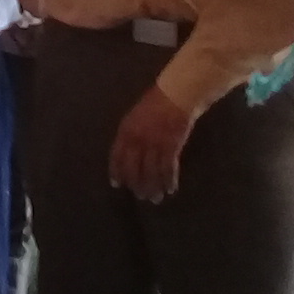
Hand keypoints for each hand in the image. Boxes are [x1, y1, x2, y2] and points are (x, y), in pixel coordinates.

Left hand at [109, 84, 197, 202]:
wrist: (176, 95)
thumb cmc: (155, 103)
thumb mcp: (134, 117)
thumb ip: (130, 134)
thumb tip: (126, 153)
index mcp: (125, 131)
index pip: (117, 156)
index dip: (117, 172)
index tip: (117, 184)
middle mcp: (137, 140)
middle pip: (134, 168)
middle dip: (136, 184)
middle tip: (139, 195)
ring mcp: (154, 144)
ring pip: (152, 172)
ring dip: (153, 187)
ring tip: (155, 198)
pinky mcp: (171, 147)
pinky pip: (168, 168)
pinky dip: (169, 180)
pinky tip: (171, 189)